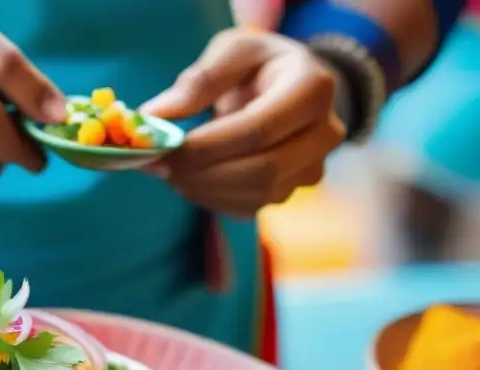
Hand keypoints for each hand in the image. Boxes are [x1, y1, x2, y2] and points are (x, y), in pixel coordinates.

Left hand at [141, 29, 345, 217]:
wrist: (292, 88)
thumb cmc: (259, 65)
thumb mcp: (233, 50)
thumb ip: (199, 80)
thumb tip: (155, 115)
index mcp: (313, 88)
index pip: (260, 130)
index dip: (208, 146)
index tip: (165, 149)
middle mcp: (324, 133)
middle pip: (261, 170)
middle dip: (203, 174)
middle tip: (160, 167)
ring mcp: (311, 169)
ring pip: (255, 196)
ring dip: (203, 190)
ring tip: (171, 171)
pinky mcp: (291, 192)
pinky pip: (248, 208)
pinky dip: (211, 200)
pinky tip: (191, 181)